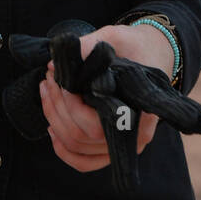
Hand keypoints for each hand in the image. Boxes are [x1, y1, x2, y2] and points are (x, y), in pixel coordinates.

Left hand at [39, 24, 174, 172]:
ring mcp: (122, 144)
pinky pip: (84, 161)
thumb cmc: (138, 46)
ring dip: (54, 118)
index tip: (60, 77)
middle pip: (81, 137)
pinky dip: (63, 149)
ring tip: (48, 89)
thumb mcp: (117, 37)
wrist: (153, 54)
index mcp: (140, 112)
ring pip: (77, 147)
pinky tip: (51, 127)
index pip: (96, 124)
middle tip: (50, 77)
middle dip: (57, 105)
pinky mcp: (112, 145)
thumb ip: (90, 45)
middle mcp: (134, 137)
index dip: (71, 104)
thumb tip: (57, 62)